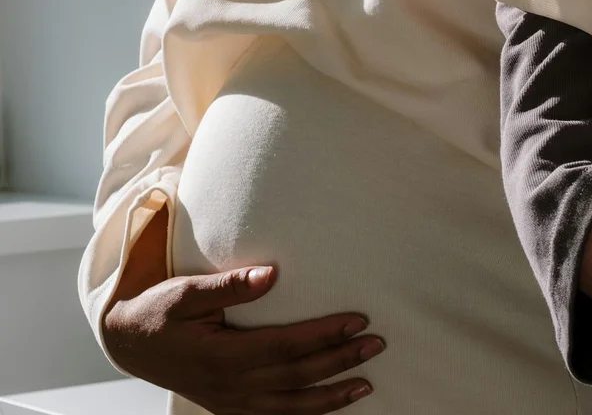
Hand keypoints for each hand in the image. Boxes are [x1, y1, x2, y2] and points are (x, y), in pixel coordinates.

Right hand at [105, 267, 383, 414]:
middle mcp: (230, 386)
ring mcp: (231, 402)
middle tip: (376, 344)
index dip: (324, 335)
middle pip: (297, 377)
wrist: (131, 344)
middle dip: (340, 360)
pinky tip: (333, 406)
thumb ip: (227, 285)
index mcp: (221, 356)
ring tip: (367, 384)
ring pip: (291, 406)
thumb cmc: (160, 312)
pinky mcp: (231, 409)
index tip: (358, 320)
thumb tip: (270, 274)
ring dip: (332, 396)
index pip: (285, 346)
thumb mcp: (184, 292)